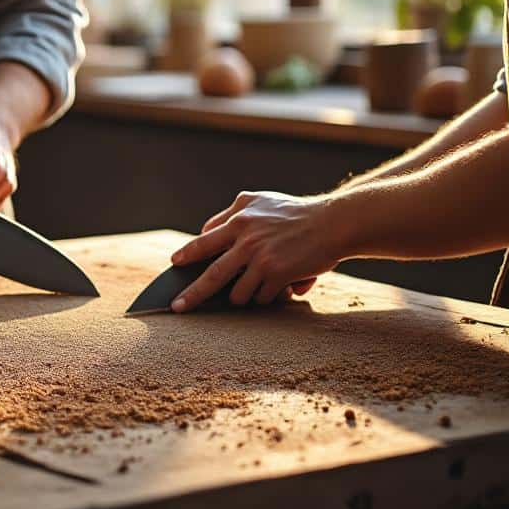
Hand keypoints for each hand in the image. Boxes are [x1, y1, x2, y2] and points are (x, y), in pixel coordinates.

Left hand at [168, 191, 338, 312]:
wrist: (333, 223)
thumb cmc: (295, 213)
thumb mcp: (260, 201)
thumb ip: (232, 212)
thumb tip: (206, 230)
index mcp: (239, 220)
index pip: (204, 241)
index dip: (187, 254)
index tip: (175, 264)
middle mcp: (247, 239)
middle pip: (212, 275)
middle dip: (192, 294)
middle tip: (177, 307)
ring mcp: (262, 259)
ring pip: (238, 293)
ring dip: (243, 296)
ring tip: (257, 287)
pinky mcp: (278, 274)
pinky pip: (261, 297)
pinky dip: (266, 297)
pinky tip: (280, 287)